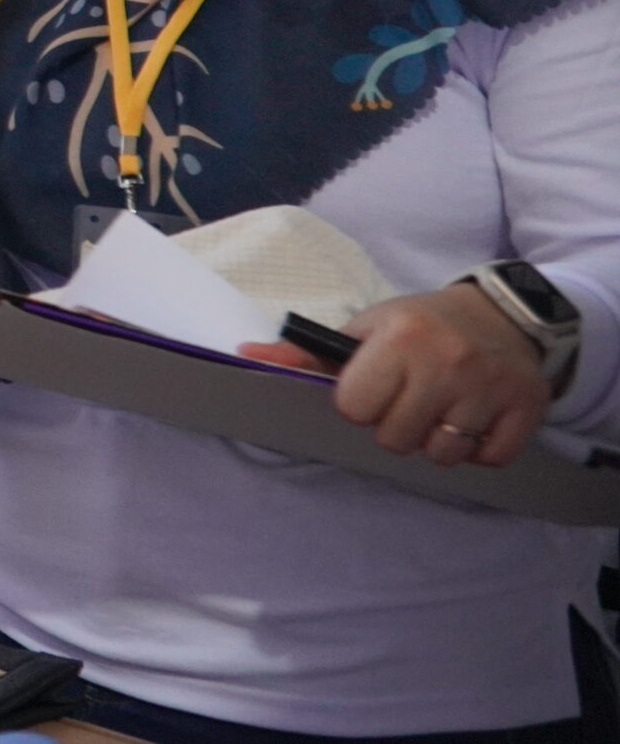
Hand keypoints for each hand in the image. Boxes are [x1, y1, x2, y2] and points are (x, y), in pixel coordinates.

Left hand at [239, 283, 551, 467]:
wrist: (502, 313)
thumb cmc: (419, 324)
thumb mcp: (365, 328)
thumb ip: (308, 354)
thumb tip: (245, 356)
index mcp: (399, 337)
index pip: (354, 408)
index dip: (358, 405)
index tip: (372, 389)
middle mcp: (446, 361)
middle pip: (396, 440)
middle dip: (395, 425)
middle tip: (408, 399)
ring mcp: (489, 387)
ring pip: (441, 455)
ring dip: (435, 441)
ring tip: (439, 408)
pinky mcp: (526, 408)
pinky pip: (488, 459)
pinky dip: (478, 448)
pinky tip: (473, 418)